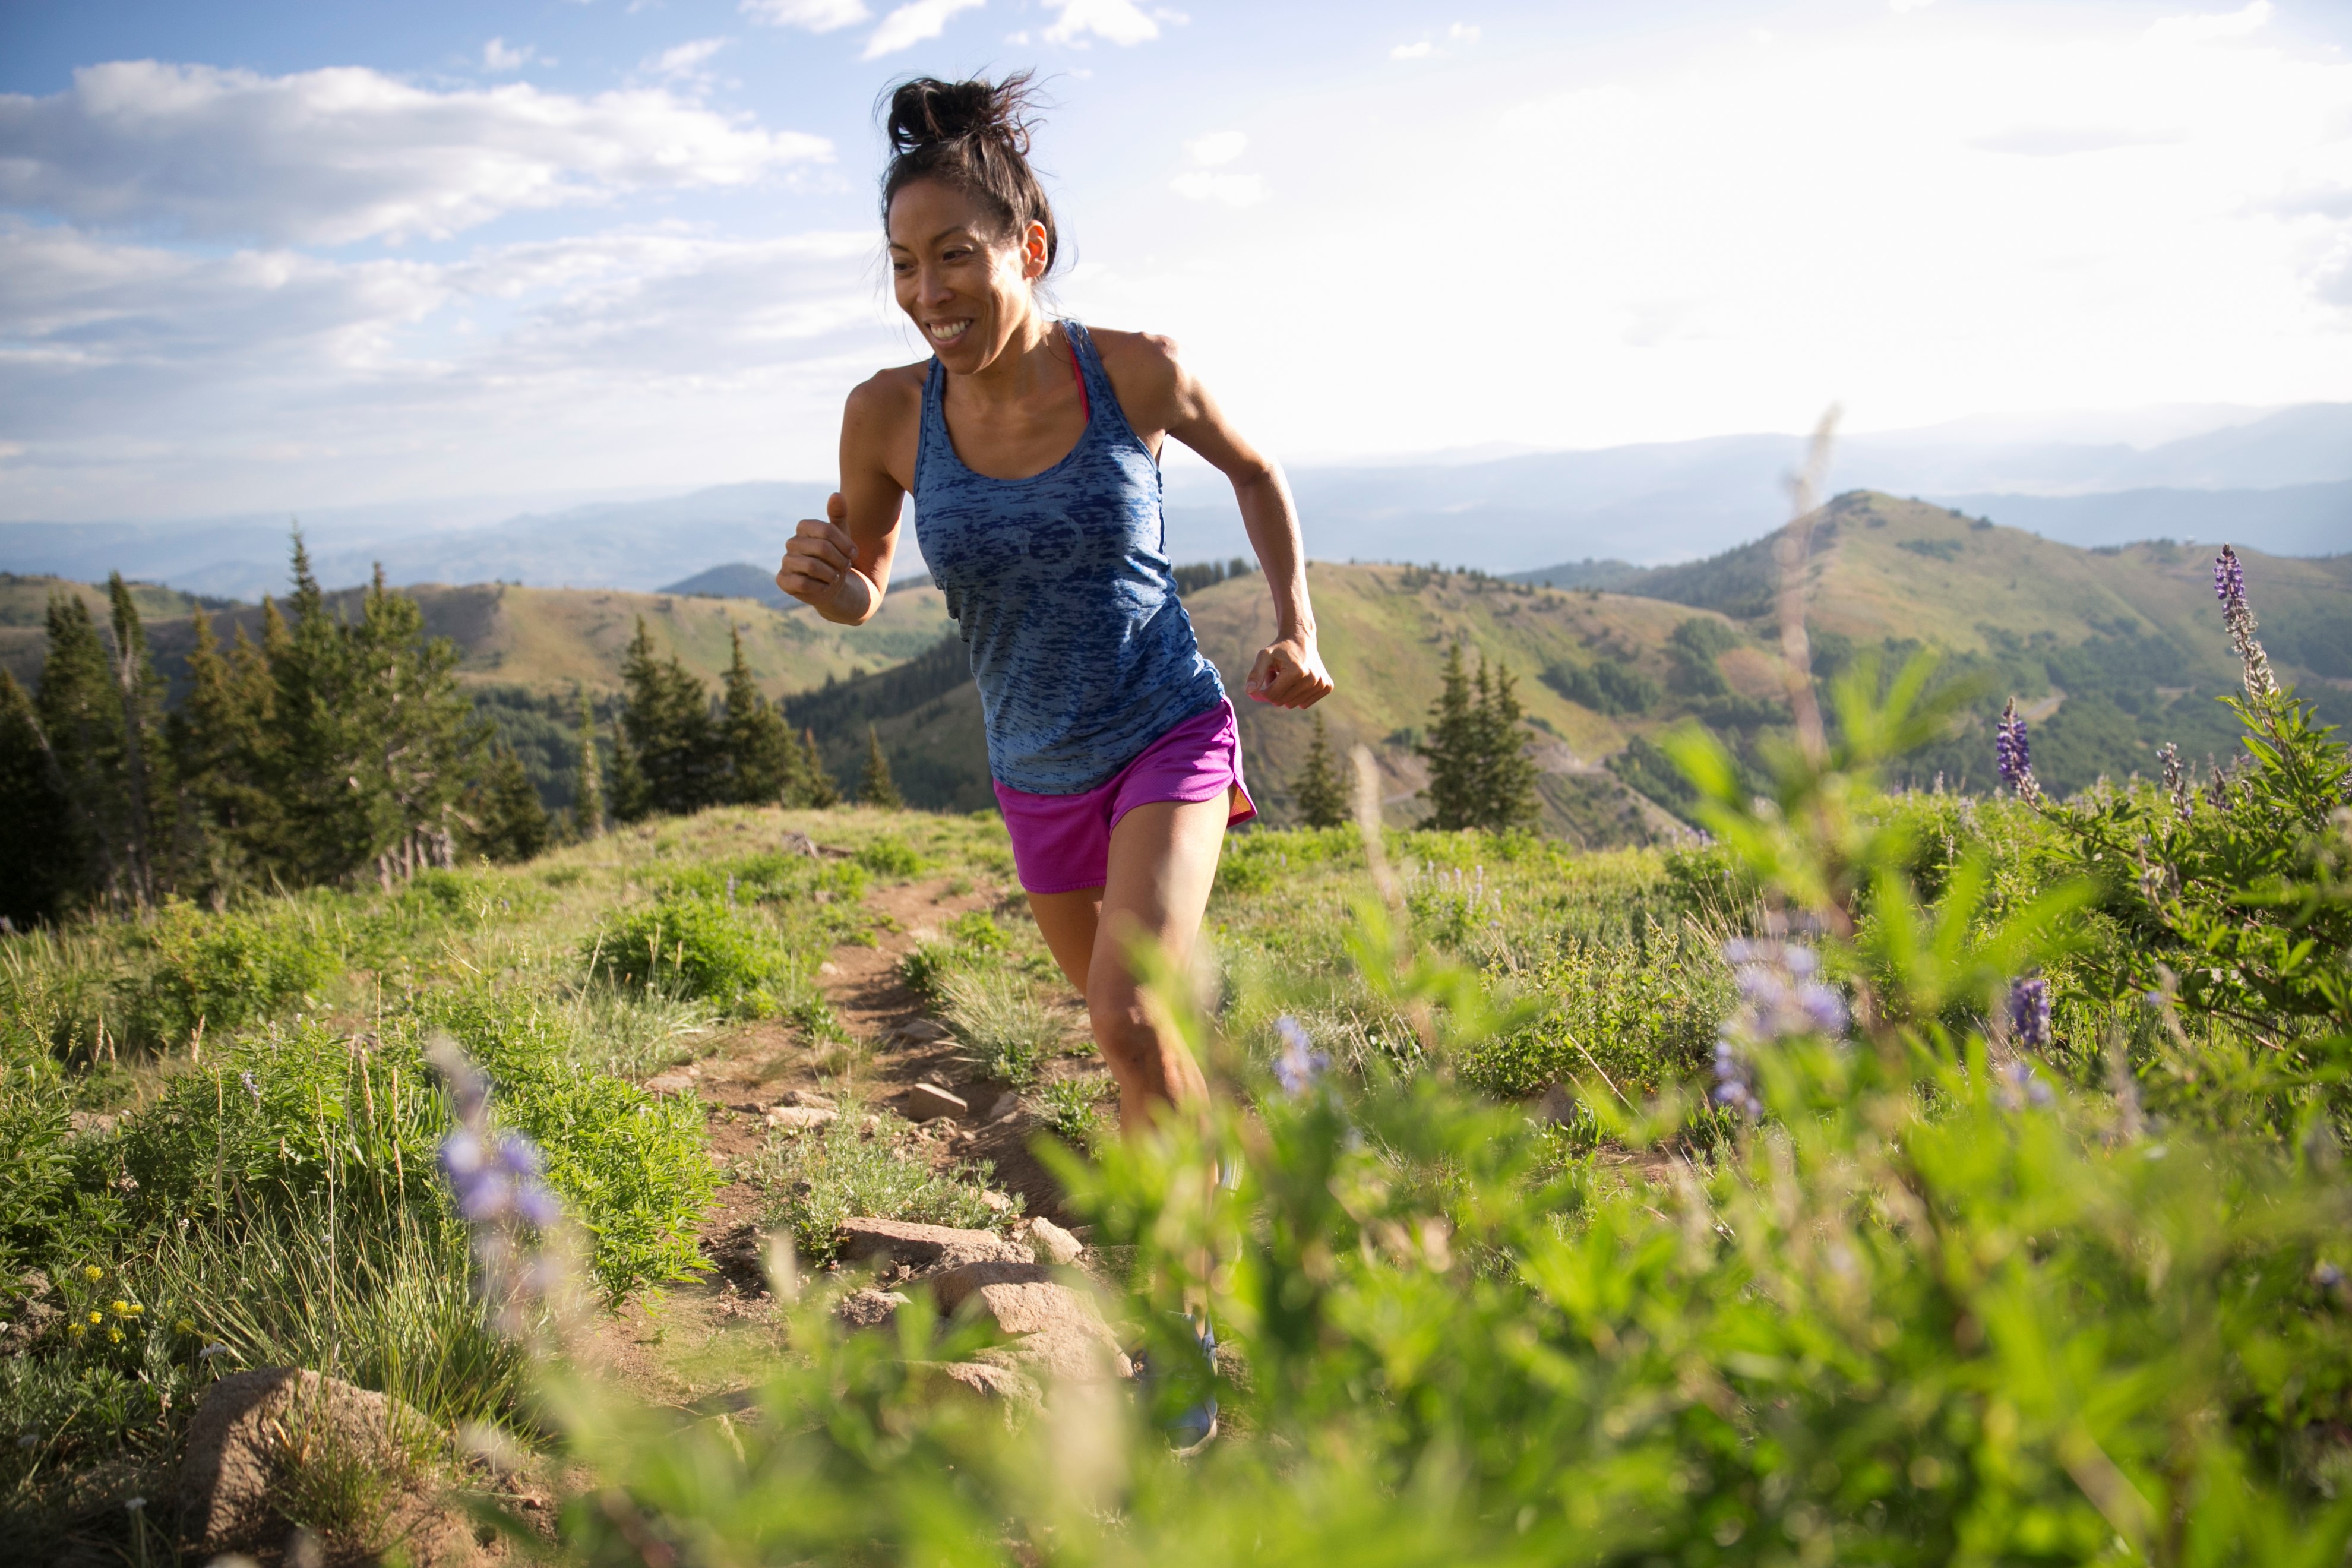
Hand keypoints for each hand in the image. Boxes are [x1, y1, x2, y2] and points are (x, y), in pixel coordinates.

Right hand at [775, 494, 864, 614]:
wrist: (831, 585)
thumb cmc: (836, 557)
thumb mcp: (842, 536)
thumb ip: (839, 515)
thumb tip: (836, 495)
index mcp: (804, 528)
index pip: (826, 530)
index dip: (844, 544)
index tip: (854, 553)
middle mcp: (792, 542)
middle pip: (822, 548)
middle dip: (840, 560)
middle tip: (845, 567)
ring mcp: (786, 561)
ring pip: (812, 566)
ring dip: (831, 574)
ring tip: (835, 577)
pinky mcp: (783, 580)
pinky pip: (803, 583)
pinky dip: (820, 587)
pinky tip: (824, 587)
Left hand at [1244, 633, 1332, 707]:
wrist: (1302, 639)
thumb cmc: (1280, 649)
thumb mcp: (1264, 656)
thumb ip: (1255, 674)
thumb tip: (1249, 692)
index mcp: (1296, 671)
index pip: (1271, 696)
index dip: (1261, 693)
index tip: (1257, 686)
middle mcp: (1312, 678)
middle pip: (1281, 701)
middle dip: (1274, 691)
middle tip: (1276, 675)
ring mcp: (1321, 683)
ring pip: (1292, 704)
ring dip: (1285, 694)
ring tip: (1287, 677)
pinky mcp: (1327, 686)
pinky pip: (1304, 704)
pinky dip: (1297, 696)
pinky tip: (1298, 681)